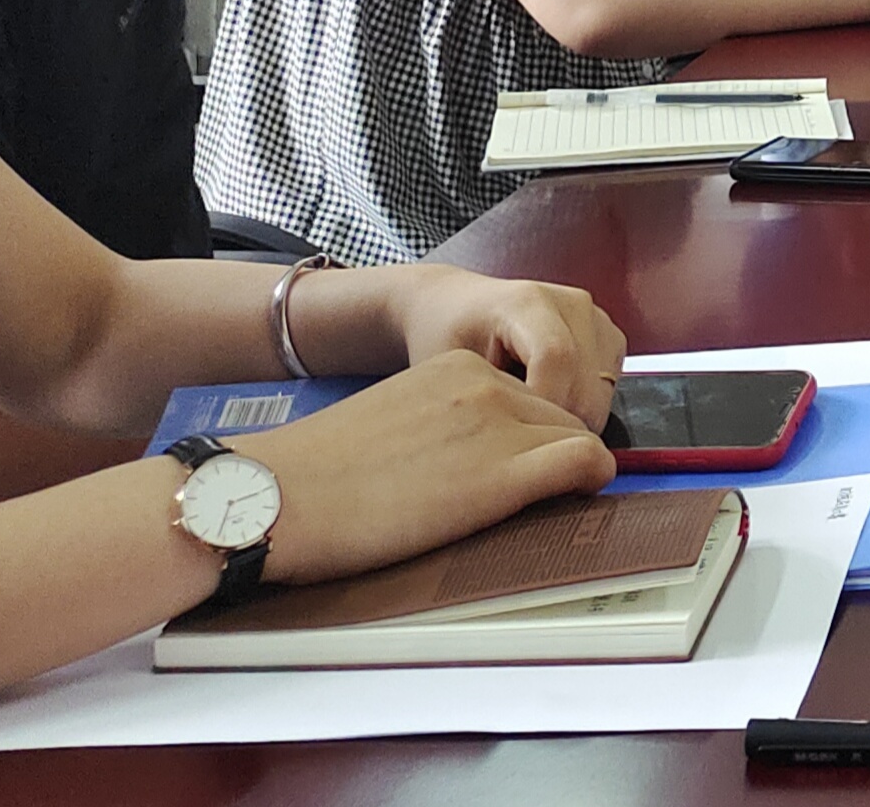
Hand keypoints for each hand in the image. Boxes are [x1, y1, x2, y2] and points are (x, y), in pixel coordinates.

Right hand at [228, 350, 618, 585]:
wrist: (278, 497)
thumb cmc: (318, 478)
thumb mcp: (392, 424)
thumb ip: (439, 427)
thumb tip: (465, 460)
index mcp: (452, 368)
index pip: (528, 393)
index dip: (534, 433)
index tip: (528, 465)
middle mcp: (482, 384)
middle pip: (560, 413)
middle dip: (561, 449)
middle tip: (549, 491)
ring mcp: (497, 424)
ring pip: (577, 434)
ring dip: (575, 468)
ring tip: (556, 502)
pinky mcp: (504, 473)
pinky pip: (583, 462)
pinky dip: (592, 479)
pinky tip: (578, 498)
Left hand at [375, 267, 627, 424]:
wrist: (454, 306)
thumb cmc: (443, 337)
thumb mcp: (449, 369)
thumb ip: (483, 402)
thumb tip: (514, 454)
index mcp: (527, 302)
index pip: (557, 359)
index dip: (542, 409)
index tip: (515, 443)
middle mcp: (571, 304)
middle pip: (586, 384)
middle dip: (556, 427)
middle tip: (515, 442)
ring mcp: (595, 318)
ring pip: (602, 394)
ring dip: (570, 421)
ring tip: (525, 419)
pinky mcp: (608, 337)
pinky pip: (608, 390)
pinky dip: (580, 410)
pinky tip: (544, 406)